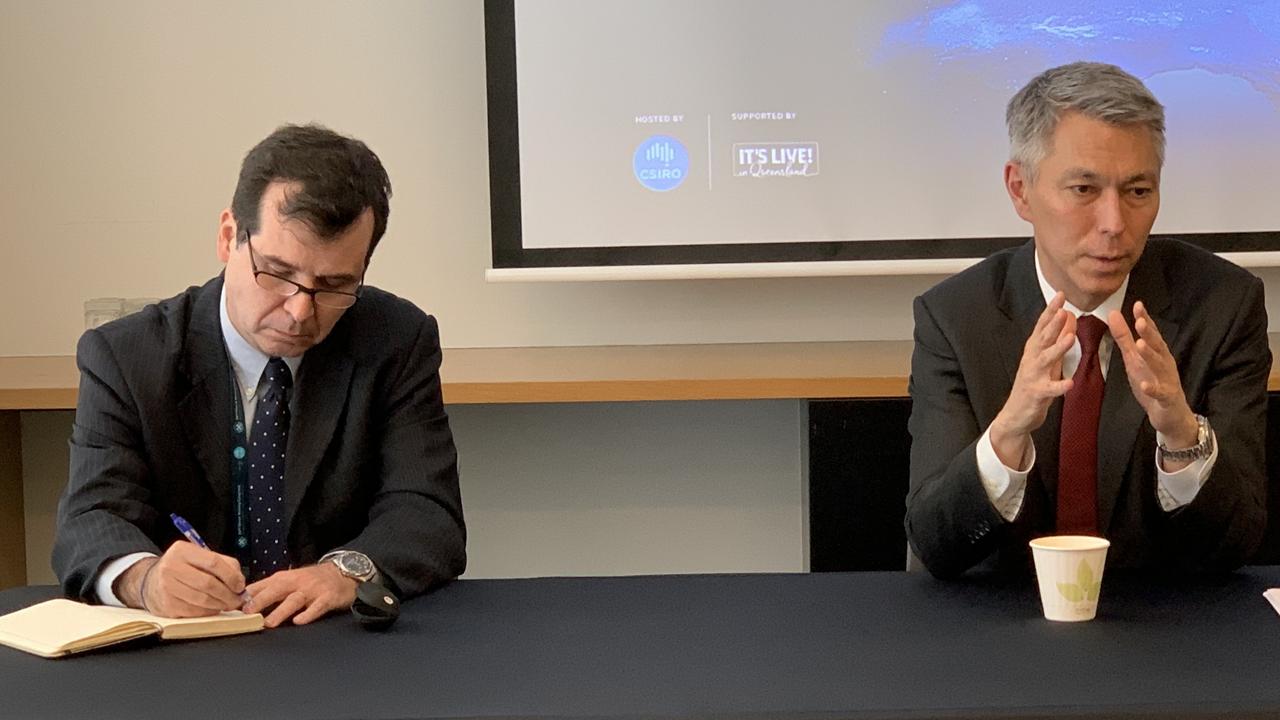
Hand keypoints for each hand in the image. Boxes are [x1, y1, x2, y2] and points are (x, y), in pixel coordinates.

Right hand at [117, 542, 245, 617]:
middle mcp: (171, 568)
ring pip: (203, 600)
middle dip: (228, 594)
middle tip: (237, 599)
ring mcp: (167, 588)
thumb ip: (223, 563)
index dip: (231, 576)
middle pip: (208, 583)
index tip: (240, 585)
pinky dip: (209, 612)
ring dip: (221, 605)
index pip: (213, 562)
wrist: (149, 581)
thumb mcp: (198, 556)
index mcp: (182, 551)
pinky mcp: (167, 605)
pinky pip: (194, 611)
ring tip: (228, 604)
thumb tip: (239, 580)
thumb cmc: (181, 568)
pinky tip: (213, 608)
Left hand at [244, 563, 357, 627]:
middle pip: (276, 590)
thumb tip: (243, 601)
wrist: (341, 574)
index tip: (232, 604)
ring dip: (281, 611)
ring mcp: (312, 590)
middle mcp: (297, 582)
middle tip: (248, 612)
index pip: (262, 585)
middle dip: (261, 600)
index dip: (248, 595)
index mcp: (284, 578)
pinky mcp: (327, 598)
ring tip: (270, 622)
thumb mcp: (289, 580)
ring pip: (295, 600)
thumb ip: (269, 590)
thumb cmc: (311, 580)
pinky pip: (317, 607)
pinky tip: (299, 621)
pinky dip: (308, 614)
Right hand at [989, 291, 1076, 466]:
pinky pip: (1049, 389)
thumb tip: (1067, 318)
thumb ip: (1056, 340)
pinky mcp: (1036, 394)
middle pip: (1042, 338)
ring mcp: (1033, 376)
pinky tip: (1069, 383)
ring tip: (1070, 338)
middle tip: (1062, 309)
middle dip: (1052, 323)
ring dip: (1057, 349)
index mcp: (1034, 350)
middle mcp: (1031, 360)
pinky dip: (1059, 386)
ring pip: (1045, 360)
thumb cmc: (1033, 385)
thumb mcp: (1046, 360)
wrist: (1016, 415)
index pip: (1042, 326)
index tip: (1060, 295)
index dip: (1050, 311)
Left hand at [1106, 302, 1197, 447]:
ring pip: (1159, 366)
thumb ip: (1124, 338)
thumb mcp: (1134, 359)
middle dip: (1149, 333)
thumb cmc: (1152, 382)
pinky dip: (1152, 388)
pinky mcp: (1166, 398)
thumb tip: (1114, 313)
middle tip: (1140, 321)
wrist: (1170, 415)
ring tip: (1140, 345)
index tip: (1137, 305)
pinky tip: (1143, 384)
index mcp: (1157, 353)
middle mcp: (1165, 363)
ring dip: (1150, 355)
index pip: (1151, 333)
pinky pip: (1160, 392)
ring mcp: (1167, 380)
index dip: (1145, 319)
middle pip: (1158, 346)